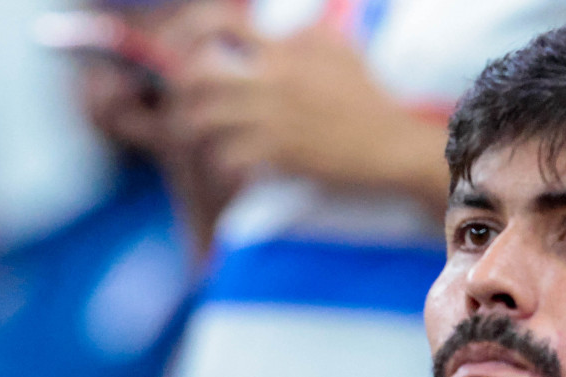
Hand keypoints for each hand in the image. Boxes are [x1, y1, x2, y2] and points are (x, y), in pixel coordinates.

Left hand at [168, 7, 444, 199]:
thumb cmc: (367, 99)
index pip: (219, 23)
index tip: (175, 49)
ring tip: (199, 138)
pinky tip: (227, 165)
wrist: (391, 145)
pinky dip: (219, 162)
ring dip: (194, 130)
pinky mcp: (280, 155)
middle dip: (179, 89)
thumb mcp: (341, 50)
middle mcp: (273, 81)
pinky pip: (227, 157)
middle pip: (198, 73)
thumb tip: (284, 33)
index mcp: (283, 51)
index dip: (185, 31)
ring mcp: (274, 119)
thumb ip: (305, 36)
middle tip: (182, 103)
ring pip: (205, 119)